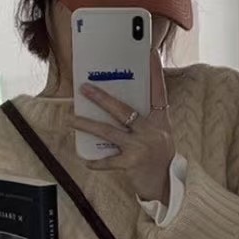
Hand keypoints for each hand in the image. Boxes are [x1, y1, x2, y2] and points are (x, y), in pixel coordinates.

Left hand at [71, 50, 174, 203]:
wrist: (166, 186)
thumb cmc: (159, 158)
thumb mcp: (159, 135)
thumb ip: (145, 120)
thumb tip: (119, 105)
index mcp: (160, 121)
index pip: (158, 92)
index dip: (154, 72)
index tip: (149, 52)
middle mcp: (153, 131)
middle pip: (125, 109)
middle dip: (102, 98)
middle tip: (84, 88)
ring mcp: (142, 146)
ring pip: (110, 131)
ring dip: (88, 125)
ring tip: (71, 119)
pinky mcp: (133, 163)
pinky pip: (109, 161)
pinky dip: (96, 162)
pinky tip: (85, 160)